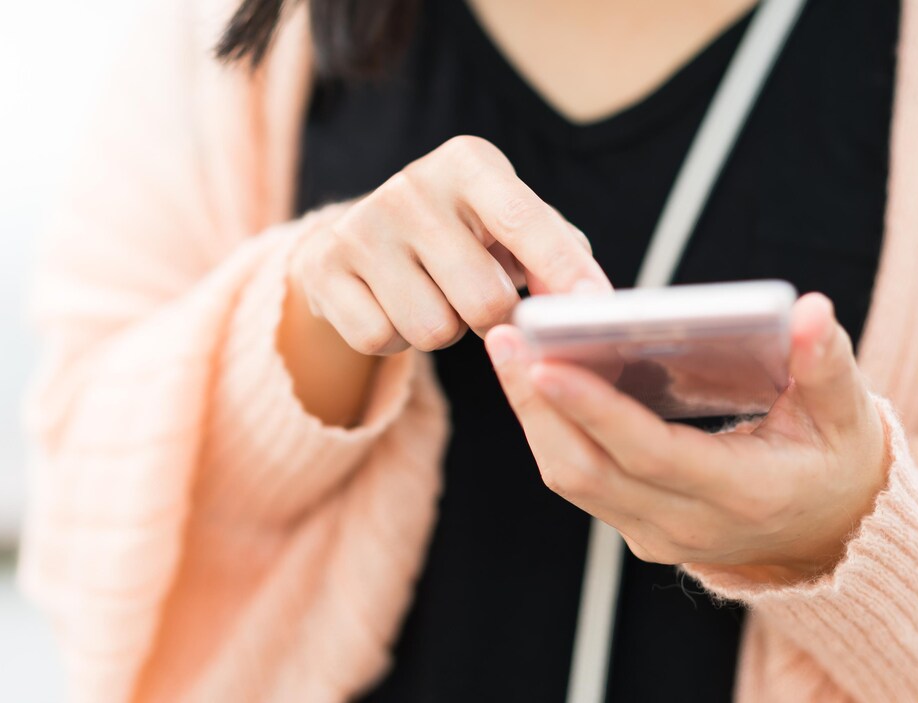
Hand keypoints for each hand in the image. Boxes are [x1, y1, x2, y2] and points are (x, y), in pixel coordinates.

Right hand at [289, 135, 610, 355]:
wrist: (356, 239)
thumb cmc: (459, 235)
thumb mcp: (508, 226)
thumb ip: (557, 253)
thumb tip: (587, 300)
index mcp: (467, 163)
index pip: (525, 222)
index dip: (564, 271)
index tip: (594, 309)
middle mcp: (410, 186)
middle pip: (483, 300)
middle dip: (492, 320)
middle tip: (480, 302)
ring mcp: (361, 227)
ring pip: (432, 330)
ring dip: (442, 330)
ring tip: (430, 297)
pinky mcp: (324, 269)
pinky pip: (380, 341)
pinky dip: (394, 339)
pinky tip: (390, 305)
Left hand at [485, 293, 890, 582]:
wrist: (830, 537)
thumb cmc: (836, 461)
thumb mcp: (847, 413)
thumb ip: (826, 362)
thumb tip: (806, 311)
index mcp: (744, 495)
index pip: (652, 454)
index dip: (596, 410)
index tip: (547, 363)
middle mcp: (689, 525)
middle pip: (589, 469)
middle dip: (538, 404)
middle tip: (507, 337)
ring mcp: (656, 534)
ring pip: (572, 477)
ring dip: (532, 414)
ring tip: (508, 347)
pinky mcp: (635, 528)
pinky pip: (578, 480)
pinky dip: (550, 429)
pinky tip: (532, 377)